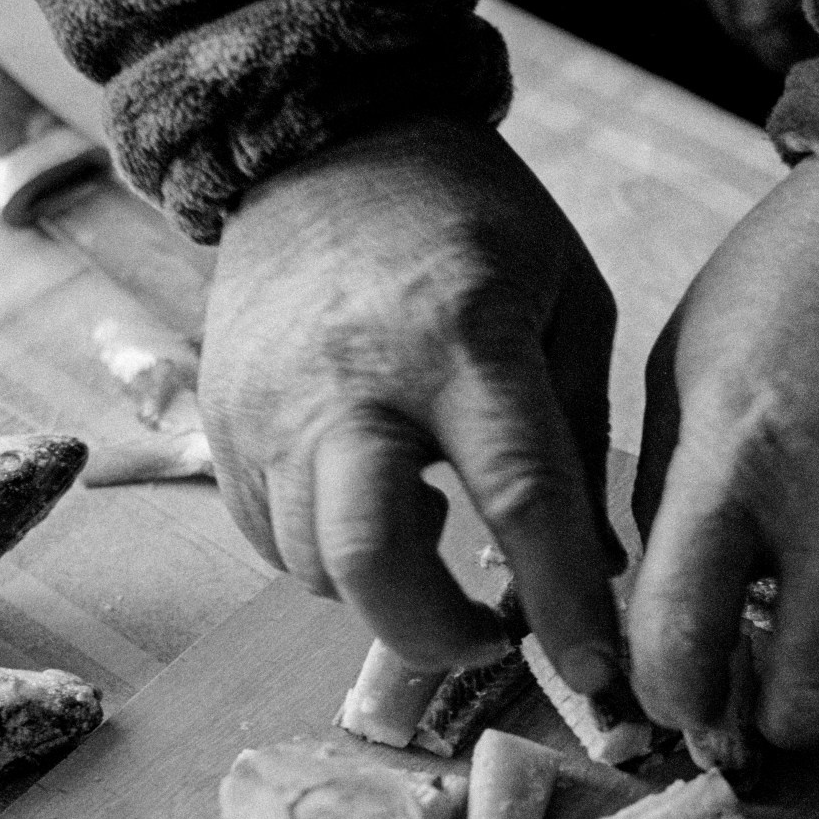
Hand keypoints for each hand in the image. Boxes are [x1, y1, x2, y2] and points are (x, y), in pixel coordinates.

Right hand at [200, 114, 625, 688]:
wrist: (326, 145)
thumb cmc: (470, 221)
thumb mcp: (567, 298)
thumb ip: (582, 434)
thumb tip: (595, 570)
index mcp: (462, 340)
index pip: (519, 498)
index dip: (563, 603)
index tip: (597, 672)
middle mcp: (352, 382)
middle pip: (366, 559)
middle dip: (431, 634)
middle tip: (484, 637)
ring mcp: (271, 407)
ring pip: (312, 564)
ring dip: (382, 588)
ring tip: (430, 537)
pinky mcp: (222, 420)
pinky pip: (269, 536)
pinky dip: (324, 552)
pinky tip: (369, 501)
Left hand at [630, 157, 818, 748]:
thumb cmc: (792, 283)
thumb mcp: (685, 370)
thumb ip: (673, 493)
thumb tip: (667, 607)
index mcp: (731, 463)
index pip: (683, 640)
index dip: (679, 696)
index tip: (688, 697)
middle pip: (817, 698)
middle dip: (792, 712)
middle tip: (785, 681)